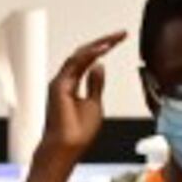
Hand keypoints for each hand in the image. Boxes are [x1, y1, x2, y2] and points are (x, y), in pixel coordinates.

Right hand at [30, 31, 126, 181]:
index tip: (120, 39)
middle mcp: (64, 80)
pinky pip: (75, 64)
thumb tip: (99, 66)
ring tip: (115, 39)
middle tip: (121, 34)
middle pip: (84, 54)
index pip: (88, 60)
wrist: (67, 147)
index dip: (103, 48)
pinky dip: (89, 54)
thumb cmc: (78, 131)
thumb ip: (95, 84)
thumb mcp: (94, 103)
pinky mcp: (59, 86)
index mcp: (71, 84)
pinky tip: (103, 49)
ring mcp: (60, 82)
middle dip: (103, 42)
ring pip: (79, 56)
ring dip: (98, 45)